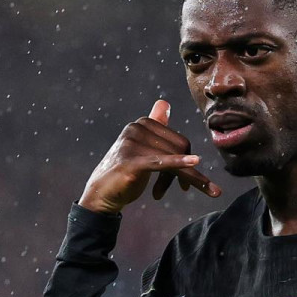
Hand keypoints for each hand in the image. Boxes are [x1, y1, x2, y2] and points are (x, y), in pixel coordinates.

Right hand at [79, 99, 221, 213]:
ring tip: (177, 192)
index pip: (180, 141)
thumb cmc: (126, 172)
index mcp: (143, 124)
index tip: (184, 182)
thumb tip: (165, 103)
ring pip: (173, 158)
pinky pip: (160, 162)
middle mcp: (136, 128)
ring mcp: (131, 143)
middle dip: (185, 173)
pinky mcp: (130, 161)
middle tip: (183, 189)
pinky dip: (179, 163)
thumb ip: (155, 127)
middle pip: (179, 149)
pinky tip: (195, 162)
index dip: (187, 162)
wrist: (102, 193)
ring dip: (182, 179)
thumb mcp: (143, 148)